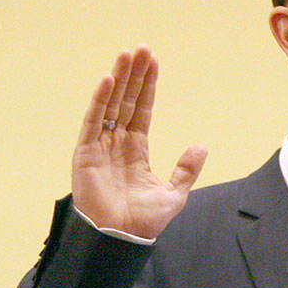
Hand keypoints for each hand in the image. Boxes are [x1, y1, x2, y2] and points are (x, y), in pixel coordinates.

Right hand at [72, 46, 207, 237]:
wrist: (121, 239)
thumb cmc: (143, 222)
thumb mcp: (174, 194)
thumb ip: (186, 169)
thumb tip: (201, 146)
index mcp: (136, 150)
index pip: (142, 110)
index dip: (148, 87)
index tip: (153, 63)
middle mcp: (117, 143)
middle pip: (127, 101)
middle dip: (135, 75)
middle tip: (141, 48)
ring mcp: (100, 146)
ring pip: (110, 105)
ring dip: (118, 79)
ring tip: (126, 54)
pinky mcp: (85, 153)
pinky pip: (92, 121)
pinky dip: (99, 100)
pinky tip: (108, 80)